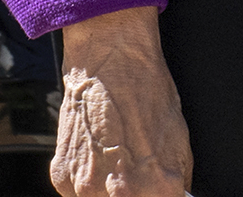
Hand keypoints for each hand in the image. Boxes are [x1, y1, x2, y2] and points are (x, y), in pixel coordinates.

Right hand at [53, 9, 193, 196]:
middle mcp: (119, 194)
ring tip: (118, 163)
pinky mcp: (62, 178)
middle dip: (138, 195)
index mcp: (156, 187)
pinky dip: (89, 180)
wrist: (110, 58)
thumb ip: (174, 178)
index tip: (161, 190)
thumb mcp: (179, 137)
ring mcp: (86, 188)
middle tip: (139, 177)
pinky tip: (98, 155)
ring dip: (110, 193)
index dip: (162, 196)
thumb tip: (174, 193)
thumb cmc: (145, 89)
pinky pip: (78, 193)